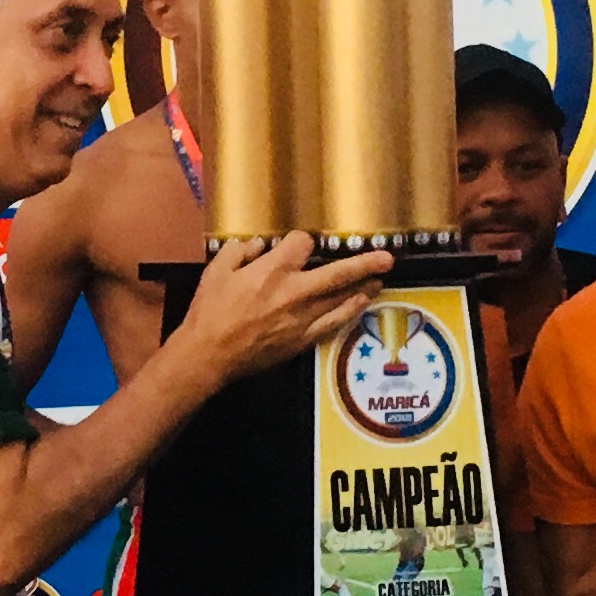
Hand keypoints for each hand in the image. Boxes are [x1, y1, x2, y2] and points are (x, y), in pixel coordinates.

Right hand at [172, 234, 394, 389]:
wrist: (208, 355)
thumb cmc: (209, 311)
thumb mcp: (216, 270)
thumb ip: (240, 251)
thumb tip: (259, 245)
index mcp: (272, 271)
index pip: (302, 244)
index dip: (302, 240)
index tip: (299, 244)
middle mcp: (294, 292)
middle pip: (338, 273)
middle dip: (364, 263)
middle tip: (387, 257)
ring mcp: (301, 318)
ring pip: (342, 300)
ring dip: (363, 289)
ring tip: (379, 281)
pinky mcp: (302, 340)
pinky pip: (333, 324)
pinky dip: (349, 313)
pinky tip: (359, 307)